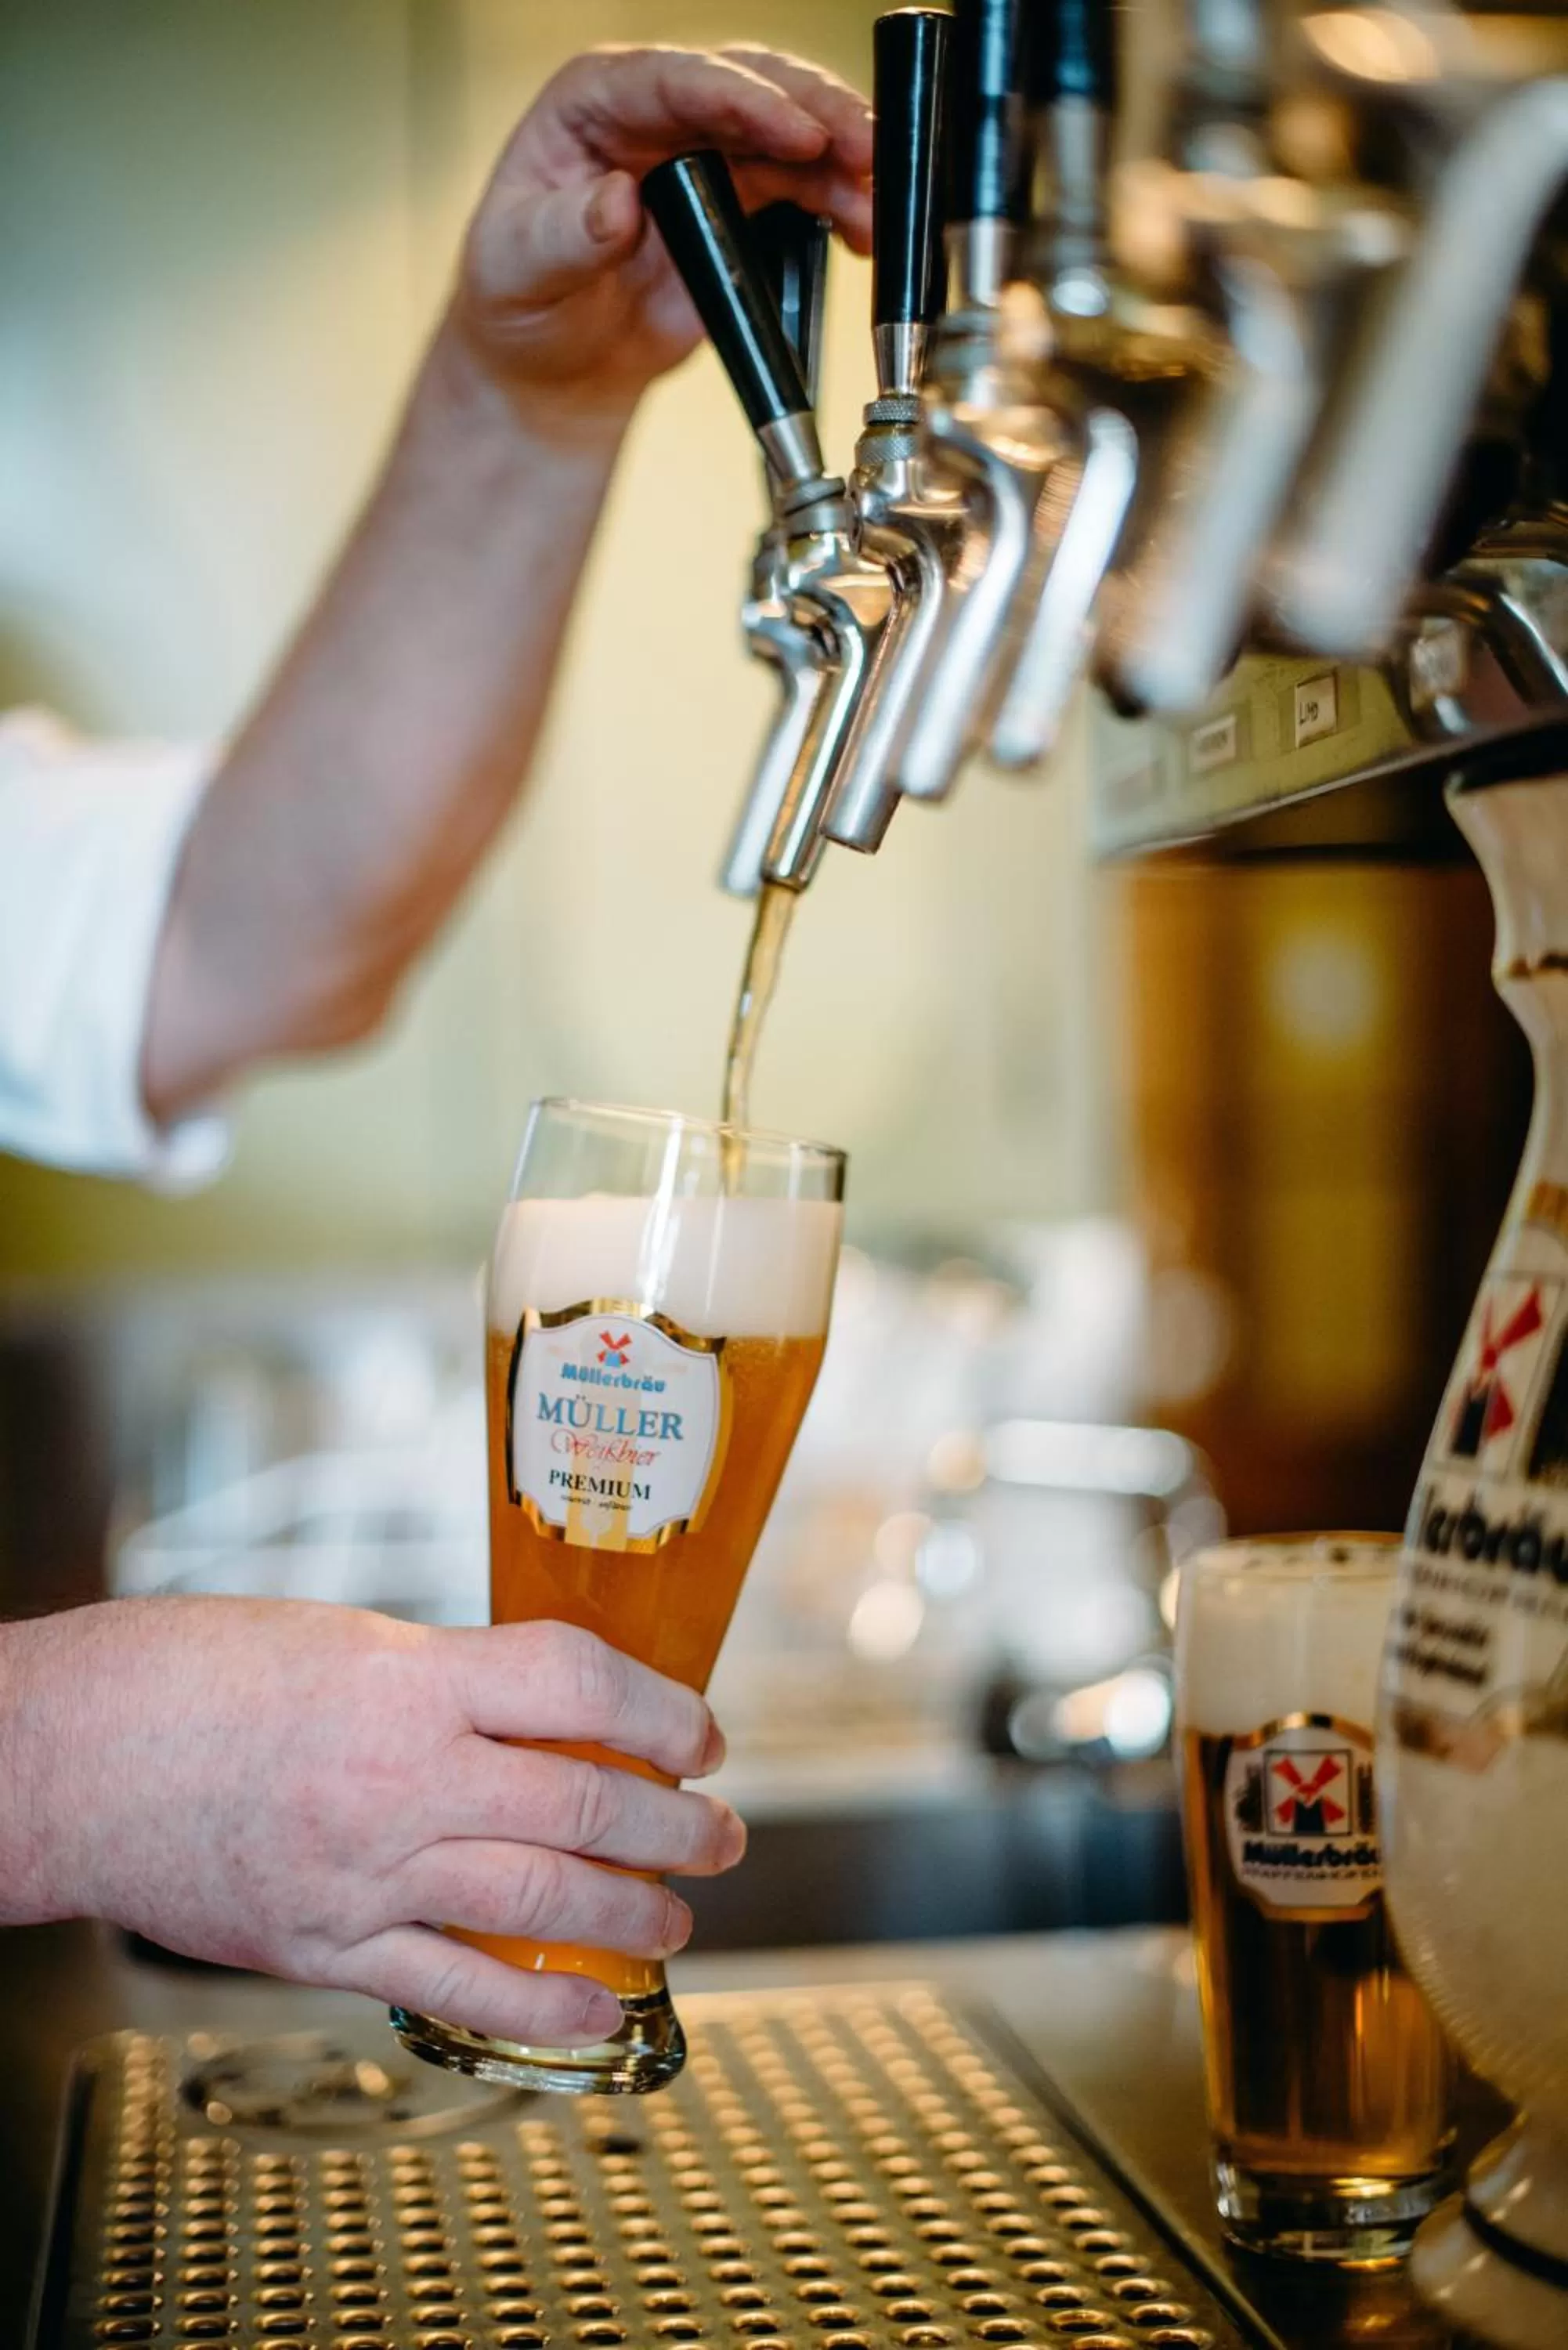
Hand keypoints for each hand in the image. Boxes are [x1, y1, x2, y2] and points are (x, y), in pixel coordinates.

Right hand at [0, 1598, 743, 2047]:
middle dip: (675, 1822)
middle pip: (581, 1800)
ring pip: (539, 1897)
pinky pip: (456, 1985)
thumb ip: (443, 1676)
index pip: (577, 1680)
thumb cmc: (191, 1673)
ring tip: (678, 1910)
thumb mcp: (342, 1636)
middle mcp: (398, 1775)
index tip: (702, 1730)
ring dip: (632, 1909)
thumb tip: (545, 1706)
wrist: (68, 1758)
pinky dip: (541, 2005)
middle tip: (723, 1830)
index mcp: (406, 1676)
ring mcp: (364, 1870)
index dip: (663, 1708)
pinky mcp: (325, 1943)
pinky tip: (599, 2011)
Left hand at [451, 43, 871, 424]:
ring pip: (790, 131)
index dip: (742, 98)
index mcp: (594, 103)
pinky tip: (862, 230)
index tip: (794, 131)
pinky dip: (839, 204)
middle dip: (816, 114)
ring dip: (841, 163)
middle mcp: (657, 114)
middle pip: (751, 85)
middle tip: (863, 152)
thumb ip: (562, 237)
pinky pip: (802, 186)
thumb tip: (613, 203)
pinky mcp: (741, 201)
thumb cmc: (519, 303)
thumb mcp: (517, 269)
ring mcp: (705, 153)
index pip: (674, 80)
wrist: (554, 367)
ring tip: (874, 208)